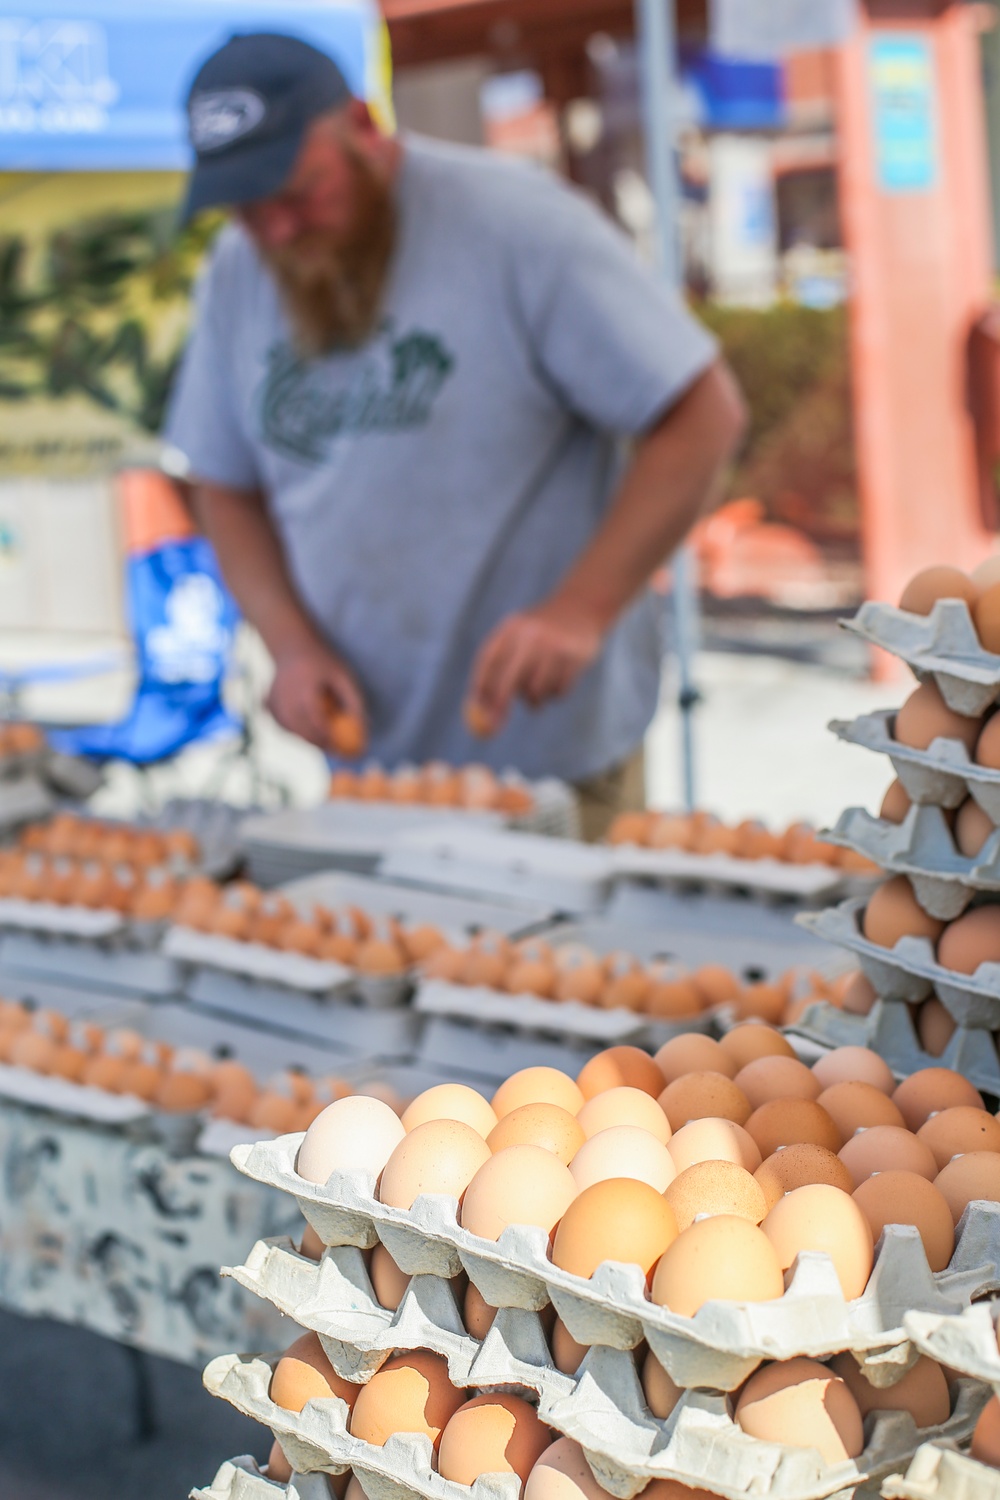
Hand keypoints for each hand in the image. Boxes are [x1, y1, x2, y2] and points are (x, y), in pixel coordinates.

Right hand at [267, 640, 366, 751]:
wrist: (293, 647)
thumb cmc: (324, 664)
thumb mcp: (344, 677)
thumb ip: (355, 702)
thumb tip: (364, 731)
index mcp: (303, 683)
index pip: (315, 717)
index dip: (328, 735)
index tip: (343, 747)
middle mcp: (283, 693)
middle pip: (300, 728)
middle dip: (320, 743)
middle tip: (338, 751)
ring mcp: (272, 700)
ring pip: (290, 731)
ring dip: (307, 739)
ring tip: (326, 736)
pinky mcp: (267, 706)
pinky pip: (282, 727)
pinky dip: (295, 732)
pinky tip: (308, 725)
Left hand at [468, 597, 605, 733]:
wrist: (581, 606)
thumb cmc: (541, 631)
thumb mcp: (517, 636)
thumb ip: (497, 668)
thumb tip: (478, 708)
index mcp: (510, 628)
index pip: (488, 663)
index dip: (480, 690)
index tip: (477, 713)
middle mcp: (530, 636)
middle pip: (508, 681)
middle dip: (499, 707)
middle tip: (494, 726)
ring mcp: (554, 647)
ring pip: (535, 691)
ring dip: (535, 698)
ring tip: (541, 684)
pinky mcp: (574, 658)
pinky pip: (557, 691)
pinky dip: (555, 693)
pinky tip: (560, 676)